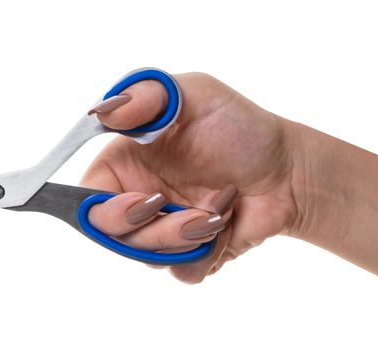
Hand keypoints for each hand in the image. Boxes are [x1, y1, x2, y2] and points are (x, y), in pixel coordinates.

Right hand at [81, 72, 298, 281]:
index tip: (146, 203)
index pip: (88, 197)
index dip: (105, 209)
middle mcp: (135, 198)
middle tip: (193, 214)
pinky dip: (206, 255)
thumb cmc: (241, 127)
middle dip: (155, 230)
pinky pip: (181, 272)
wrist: (289, 170)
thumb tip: (100, 111)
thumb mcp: (197, 94)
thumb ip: (147, 95)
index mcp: (125, 163)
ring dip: (188, 237)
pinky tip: (226, 229)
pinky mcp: (188, 253)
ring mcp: (161, 229)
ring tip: (220, 210)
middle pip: (113, 235)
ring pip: (148, 257)